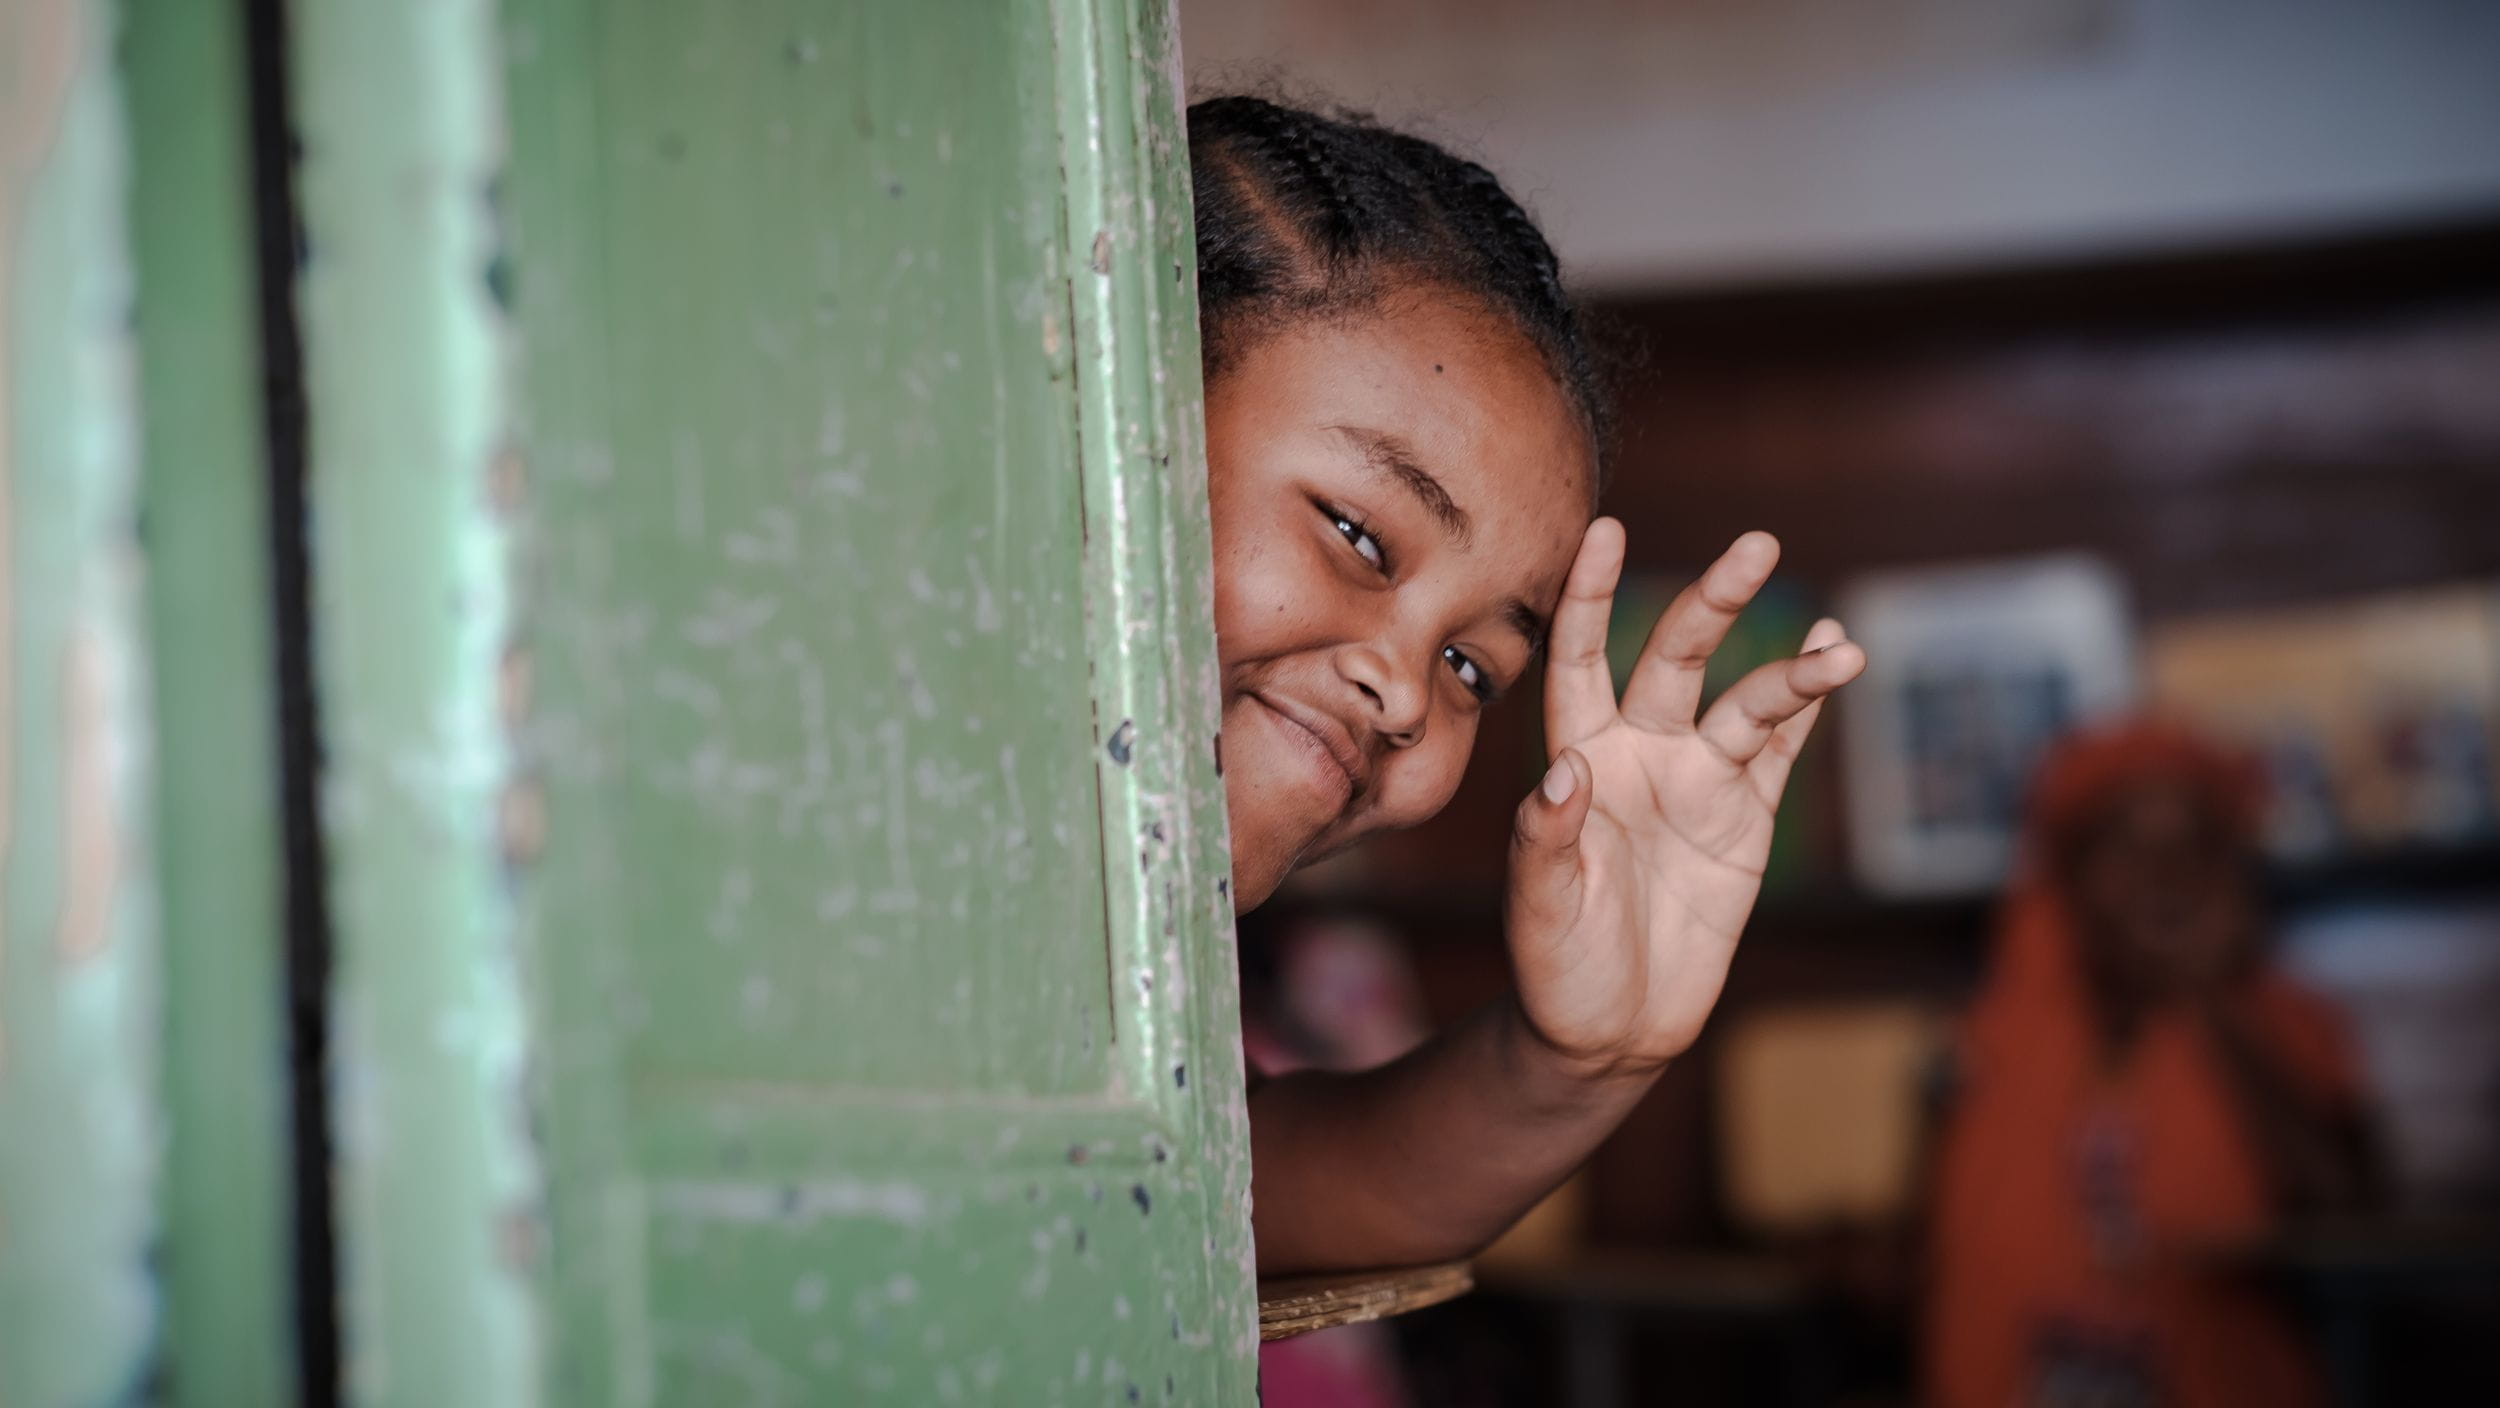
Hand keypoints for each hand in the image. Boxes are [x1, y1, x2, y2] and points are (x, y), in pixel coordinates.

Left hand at [1505, 522, 1863, 1075]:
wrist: (1610, 1027)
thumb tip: (1565, 773)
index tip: (1606, 531)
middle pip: (1677, 658)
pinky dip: (1812, 706)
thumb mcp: (1538, 909)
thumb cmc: (1555, 964)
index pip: (1579, 659)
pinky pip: (1783, 747)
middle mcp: (1639, 751)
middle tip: (1755, 548)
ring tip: (1840, 649)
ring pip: (1748, 702)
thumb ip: (1546, 840)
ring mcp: (1698, 779)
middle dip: (1714, 603)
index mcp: (1578, 756)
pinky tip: (1840, 655)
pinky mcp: (1746, 818)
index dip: (1589, 596)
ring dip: (1793, 671)